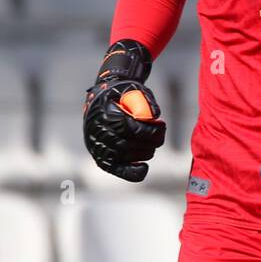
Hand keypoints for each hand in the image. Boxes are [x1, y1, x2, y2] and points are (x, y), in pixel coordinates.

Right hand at [82, 39, 165, 181]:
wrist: (101, 98)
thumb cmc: (121, 94)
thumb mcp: (133, 89)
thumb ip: (145, 100)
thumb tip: (154, 116)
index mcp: (106, 114)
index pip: (133, 129)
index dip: (152, 131)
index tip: (161, 126)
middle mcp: (99, 132)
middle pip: (131, 144)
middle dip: (152, 141)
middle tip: (159, 134)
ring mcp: (99, 147)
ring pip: (127, 156)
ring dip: (146, 151)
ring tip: (152, 142)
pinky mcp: (101, 157)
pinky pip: (117, 169)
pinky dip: (132, 172)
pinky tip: (143, 167)